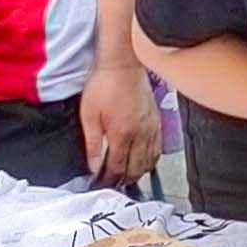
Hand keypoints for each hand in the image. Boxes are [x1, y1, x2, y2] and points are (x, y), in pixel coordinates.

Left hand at [79, 59, 161, 185]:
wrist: (123, 63)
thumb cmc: (104, 84)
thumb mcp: (89, 114)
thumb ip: (92, 143)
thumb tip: (93, 166)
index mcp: (122, 134)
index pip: (118, 167)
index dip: (109, 179)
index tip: (101, 183)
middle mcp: (141, 134)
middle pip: (136, 169)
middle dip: (124, 180)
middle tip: (113, 183)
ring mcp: (151, 128)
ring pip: (149, 161)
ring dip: (138, 172)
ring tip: (126, 176)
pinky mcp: (157, 121)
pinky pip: (158, 149)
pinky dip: (151, 160)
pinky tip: (143, 161)